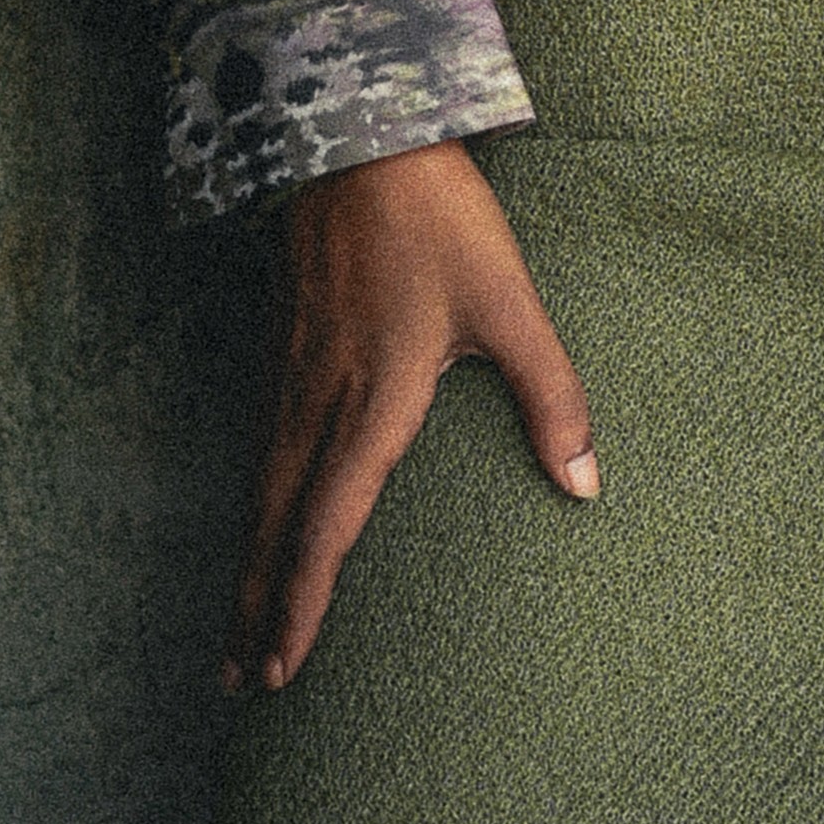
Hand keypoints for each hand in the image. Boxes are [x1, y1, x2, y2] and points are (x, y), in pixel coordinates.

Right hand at [227, 139, 597, 690]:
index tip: (285, 670)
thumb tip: (586, 484)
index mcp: (370, 403)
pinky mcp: (282, 353)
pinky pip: (259, 455)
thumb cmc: (438, 222)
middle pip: (276, 529)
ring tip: (237, 635)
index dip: (303, 604)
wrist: (357, 138)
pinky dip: (253, 512)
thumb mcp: (510, 304)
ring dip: (247, 569)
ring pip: (260, 495)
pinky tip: (257, 530)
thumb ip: (551, 396)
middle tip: (242, 685)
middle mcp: (315, 402)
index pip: (326, 527)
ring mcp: (289, 377)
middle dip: (258, 612)